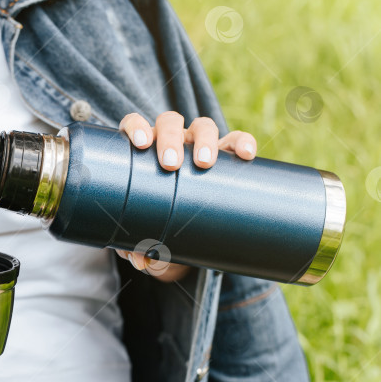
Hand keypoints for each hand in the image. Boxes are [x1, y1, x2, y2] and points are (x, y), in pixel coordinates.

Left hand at [114, 111, 257, 281]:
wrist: (183, 234)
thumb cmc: (154, 225)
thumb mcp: (142, 237)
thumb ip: (136, 246)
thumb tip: (140, 259)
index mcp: (143, 151)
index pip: (135, 125)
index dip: (136, 127)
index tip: (141, 143)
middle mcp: (170, 141)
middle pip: (169, 122)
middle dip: (169, 138)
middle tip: (170, 165)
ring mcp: (198, 145)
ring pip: (203, 126)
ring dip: (204, 139)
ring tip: (205, 162)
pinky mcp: (226, 156)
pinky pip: (236, 141)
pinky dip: (242, 142)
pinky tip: (246, 154)